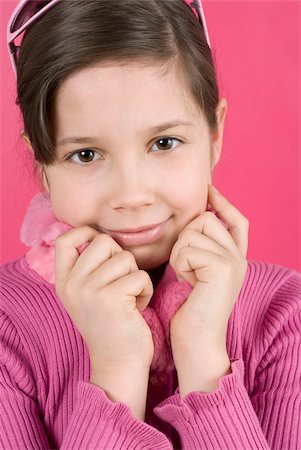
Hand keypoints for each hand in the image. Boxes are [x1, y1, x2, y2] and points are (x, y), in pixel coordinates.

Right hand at [55, 226, 154, 374]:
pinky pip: (140, 276)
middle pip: (102, 242)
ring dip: (135, 276)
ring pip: (125, 258)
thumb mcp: (87, 295)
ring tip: (130, 298)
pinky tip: (138, 308)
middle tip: (122, 282)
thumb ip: (87, 268)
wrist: (118, 364)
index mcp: (64, 282)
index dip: (85, 233)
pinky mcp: (111, 298)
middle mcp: (72, 285)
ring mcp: (89, 291)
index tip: (101, 246)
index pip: (64, 241)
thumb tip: (98, 235)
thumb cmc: (110, 325)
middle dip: (121, 258)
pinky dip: (146, 290)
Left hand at [169, 184, 248, 392]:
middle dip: (186, 238)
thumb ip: (201, 249)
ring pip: (194, 232)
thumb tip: (193, 221)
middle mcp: (239, 257)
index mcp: (235, 258)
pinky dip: (180, 264)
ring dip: (180, 252)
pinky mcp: (222, 268)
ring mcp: (233, 261)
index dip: (223, 203)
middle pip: (206, 219)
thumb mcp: (198, 273)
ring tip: (186, 276)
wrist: (196, 342)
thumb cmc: (190, 310)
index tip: (209, 189)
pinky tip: (187, 283)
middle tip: (185, 266)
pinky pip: (188, 248)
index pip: (236, 220)